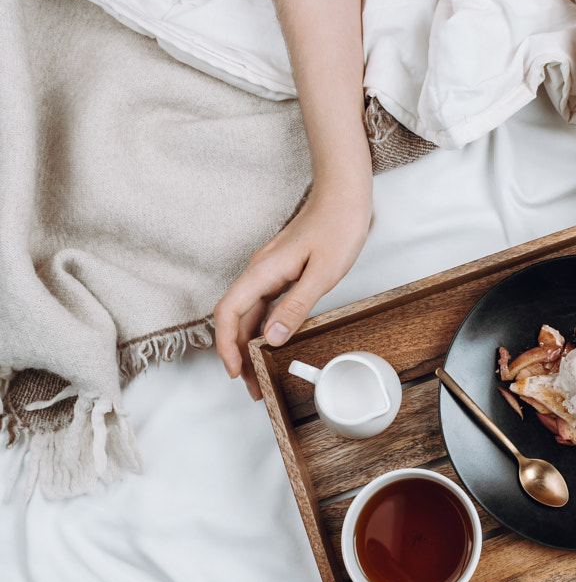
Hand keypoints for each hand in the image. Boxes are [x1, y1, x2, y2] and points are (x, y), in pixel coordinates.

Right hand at [214, 184, 371, 399]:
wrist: (344, 195)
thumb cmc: (337, 226)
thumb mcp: (322, 273)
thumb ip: (296, 306)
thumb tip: (271, 338)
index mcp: (262, 272)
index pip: (228, 313)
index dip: (226, 346)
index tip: (234, 372)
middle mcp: (260, 272)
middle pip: (236, 318)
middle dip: (238, 354)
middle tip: (253, 386)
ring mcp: (270, 271)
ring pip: (250, 313)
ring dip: (250, 344)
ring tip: (261, 372)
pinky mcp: (282, 271)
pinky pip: (265, 305)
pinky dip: (264, 328)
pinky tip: (273, 343)